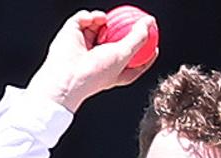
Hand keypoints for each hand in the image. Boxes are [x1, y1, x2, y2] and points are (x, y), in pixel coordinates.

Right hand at [25, 10, 157, 112]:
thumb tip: (149, 22)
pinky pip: (82, 19)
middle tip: (135, 21)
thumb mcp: (123, 55)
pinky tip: (94, 19)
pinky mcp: (70, 35)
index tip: (155, 45)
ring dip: (104, 21)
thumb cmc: (93, 73)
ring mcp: (83, 46)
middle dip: (123, 32)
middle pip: (115, 41)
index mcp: (112, 71)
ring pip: (98, 27)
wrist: (65, 76)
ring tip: (105, 21)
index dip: (145, 54)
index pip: (132, 63)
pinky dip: (89, 16)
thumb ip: (139, 38)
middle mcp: (97, 58)